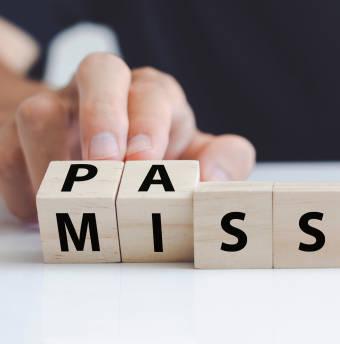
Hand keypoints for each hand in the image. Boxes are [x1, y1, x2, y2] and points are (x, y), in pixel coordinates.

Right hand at [0, 52, 255, 221]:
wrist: (98, 155)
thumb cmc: (158, 158)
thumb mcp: (198, 158)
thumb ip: (225, 161)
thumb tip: (214, 179)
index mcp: (153, 95)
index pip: (155, 90)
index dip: (150, 123)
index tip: (147, 162)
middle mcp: (106, 93)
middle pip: (100, 70)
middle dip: (104, 116)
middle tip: (108, 163)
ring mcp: (58, 112)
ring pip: (40, 110)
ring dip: (52, 159)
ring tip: (69, 202)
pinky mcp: (18, 138)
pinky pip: (6, 154)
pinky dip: (23, 189)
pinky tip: (44, 212)